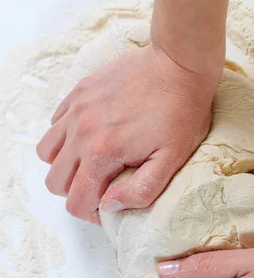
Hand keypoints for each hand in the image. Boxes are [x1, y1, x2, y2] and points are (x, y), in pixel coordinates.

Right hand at [37, 43, 219, 223]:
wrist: (178, 64)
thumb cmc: (181, 112)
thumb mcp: (172, 159)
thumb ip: (141, 190)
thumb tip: (110, 205)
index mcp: (102, 153)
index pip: (76, 202)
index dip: (91, 214)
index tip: (109, 207)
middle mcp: (81, 132)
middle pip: (55, 181)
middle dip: (75, 192)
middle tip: (101, 186)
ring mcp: (76, 109)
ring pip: (47, 152)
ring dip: (65, 165)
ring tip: (91, 162)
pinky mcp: (79, 92)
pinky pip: (55, 123)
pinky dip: (66, 136)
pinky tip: (91, 135)